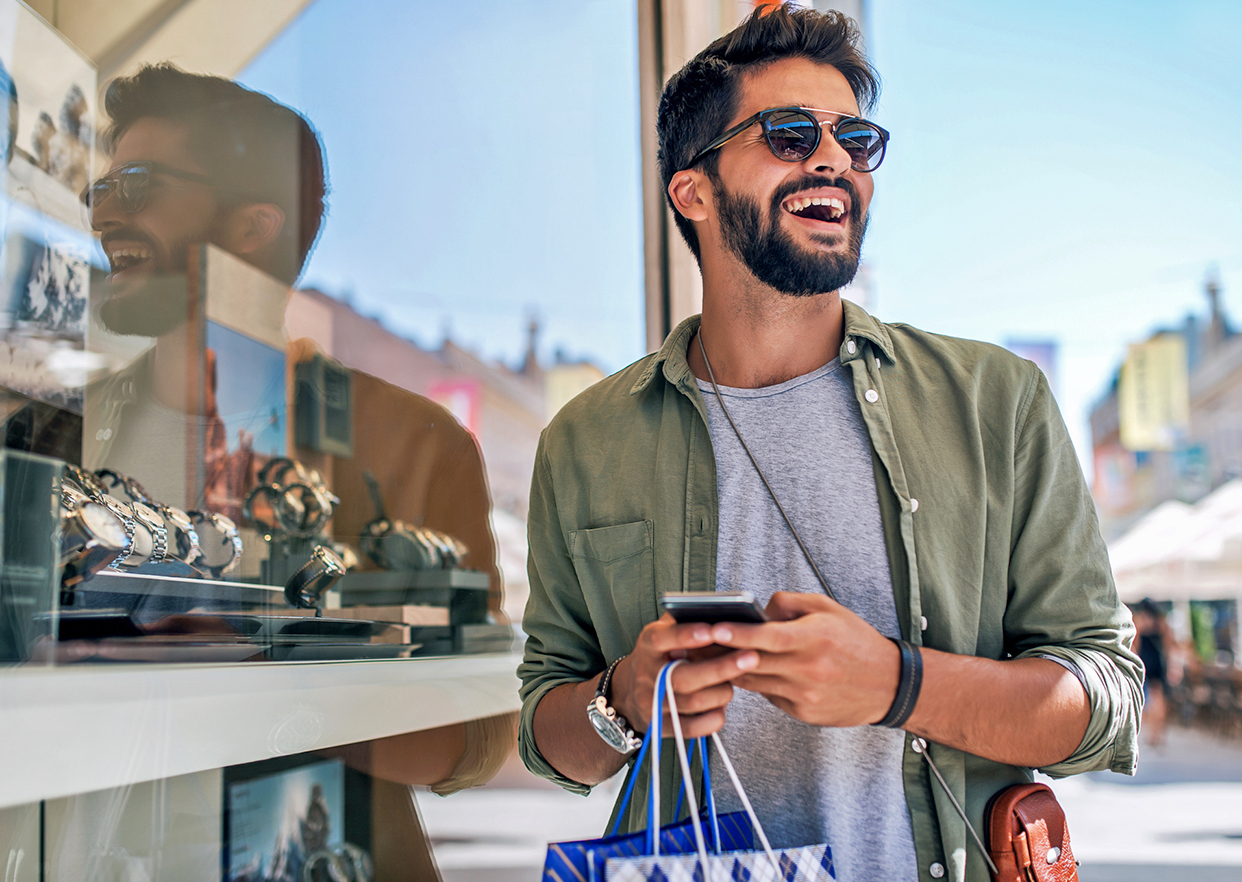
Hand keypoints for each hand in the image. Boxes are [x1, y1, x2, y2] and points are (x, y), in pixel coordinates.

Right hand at [611, 613, 757, 738]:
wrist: (630, 692)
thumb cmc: (661, 655)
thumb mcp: (665, 632)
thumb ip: (687, 621)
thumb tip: (724, 613)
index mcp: (648, 645)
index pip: (662, 639)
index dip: (686, 635)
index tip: (712, 630)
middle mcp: (647, 675)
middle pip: (683, 677)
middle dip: (720, 668)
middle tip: (751, 657)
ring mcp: (652, 704)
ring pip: (693, 702)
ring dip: (722, 692)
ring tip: (734, 682)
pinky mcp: (661, 727)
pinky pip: (693, 728)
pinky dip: (714, 717)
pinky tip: (722, 705)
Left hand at [709, 592, 899, 727]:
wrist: (888, 685)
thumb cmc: (856, 642)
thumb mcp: (827, 609)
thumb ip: (789, 604)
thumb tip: (757, 609)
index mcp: (814, 639)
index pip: (766, 636)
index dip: (737, 633)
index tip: (713, 628)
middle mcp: (808, 669)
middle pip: (753, 662)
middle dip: (722, 653)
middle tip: (695, 643)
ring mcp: (804, 695)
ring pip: (754, 681)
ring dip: (732, 670)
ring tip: (710, 656)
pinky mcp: (802, 712)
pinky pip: (769, 695)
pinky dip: (757, 683)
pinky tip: (746, 672)